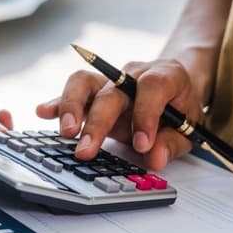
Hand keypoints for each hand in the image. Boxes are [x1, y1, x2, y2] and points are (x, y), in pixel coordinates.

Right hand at [35, 59, 205, 170]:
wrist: (174, 90)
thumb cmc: (180, 109)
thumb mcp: (188, 129)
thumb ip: (171, 144)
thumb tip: (154, 158)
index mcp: (165, 76)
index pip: (151, 88)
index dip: (145, 115)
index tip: (142, 144)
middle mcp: (133, 74)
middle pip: (111, 90)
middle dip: (97, 122)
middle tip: (86, 151)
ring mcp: (110, 80)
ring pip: (84, 81)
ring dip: (71, 106)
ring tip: (66, 132)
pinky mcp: (94, 91)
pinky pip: (73, 91)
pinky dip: (57, 102)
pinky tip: (44, 112)